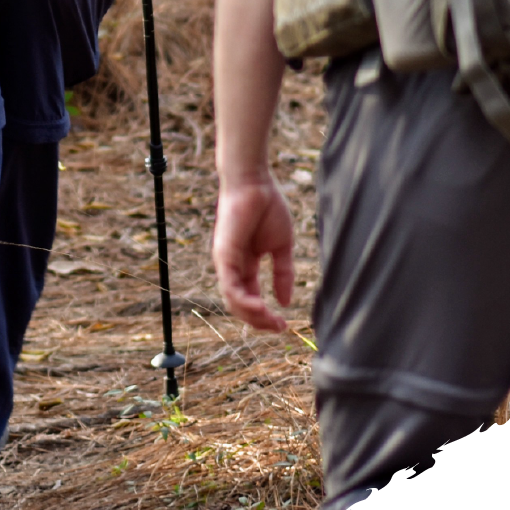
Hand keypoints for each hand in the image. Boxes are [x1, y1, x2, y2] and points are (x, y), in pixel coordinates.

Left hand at [212, 177, 293, 333]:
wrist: (256, 181)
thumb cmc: (267, 206)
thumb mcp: (281, 246)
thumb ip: (283, 273)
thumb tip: (286, 302)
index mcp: (245, 265)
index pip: (250, 298)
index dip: (266, 316)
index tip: (284, 326)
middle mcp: (232, 267)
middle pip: (240, 305)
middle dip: (260, 321)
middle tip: (279, 328)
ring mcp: (226, 262)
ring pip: (233, 301)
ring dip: (253, 316)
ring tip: (271, 321)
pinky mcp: (224, 255)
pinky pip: (230, 286)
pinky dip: (243, 301)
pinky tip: (260, 307)